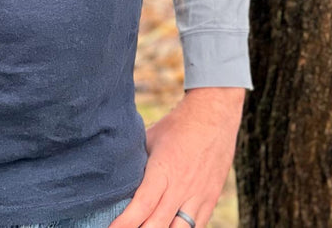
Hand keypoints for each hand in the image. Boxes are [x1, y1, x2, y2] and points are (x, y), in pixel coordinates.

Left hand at [110, 88, 244, 227]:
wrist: (214, 115)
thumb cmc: (177, 125)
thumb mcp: (150, 138)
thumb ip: (137, 162)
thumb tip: (117, 178)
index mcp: (163, 169)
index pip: (143, 205)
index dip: (126, 223)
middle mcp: (181, 186)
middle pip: (158, 225)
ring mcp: (198, 196)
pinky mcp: (210, 200)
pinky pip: (196, 227)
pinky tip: (168, 227)